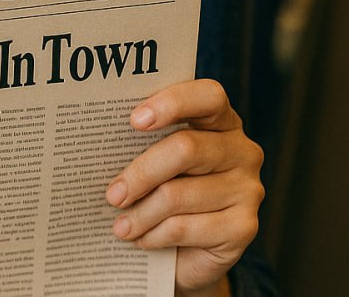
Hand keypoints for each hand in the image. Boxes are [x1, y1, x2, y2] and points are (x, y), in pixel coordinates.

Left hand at [105, 79, 263, 294]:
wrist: (187, 252)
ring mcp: (248, 189)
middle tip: (112, 194)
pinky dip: (154, 235)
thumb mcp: (155, 161)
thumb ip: (142, 144)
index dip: (173, 103)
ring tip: (119, 226)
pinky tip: (141, 239)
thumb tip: (100, 142)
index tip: (134, 120)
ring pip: (178, 194)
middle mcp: (242, 150)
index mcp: (220, 122)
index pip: (208, 96)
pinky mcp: (244, 227)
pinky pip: (185, 227)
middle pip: (186, 148)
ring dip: (140, 214)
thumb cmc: (163, 192)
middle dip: (141, 172)